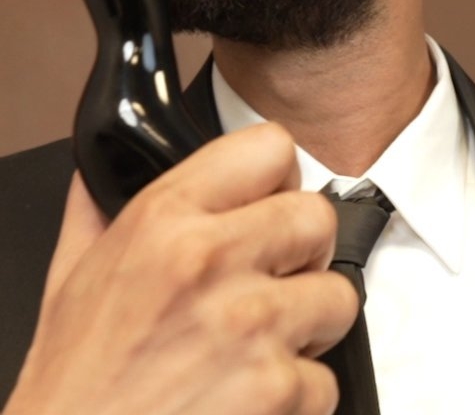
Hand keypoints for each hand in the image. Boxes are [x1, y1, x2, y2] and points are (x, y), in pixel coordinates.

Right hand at [5, 124, 357, 414]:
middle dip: (303, 250)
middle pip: (317, 215)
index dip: (276, 177)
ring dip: (310, 323)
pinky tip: (252, 395)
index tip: (269, 201)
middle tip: (274, 278)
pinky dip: (298, 395)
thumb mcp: (73, 275)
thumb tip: (111, 168)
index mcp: (163, 218)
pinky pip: (326, 379)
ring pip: (338, 296)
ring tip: (262, 343)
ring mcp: (250, 325)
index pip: (269, 147)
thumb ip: (99, 207)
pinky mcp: (278, 391)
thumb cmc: (75, 383)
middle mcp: (210, 259)